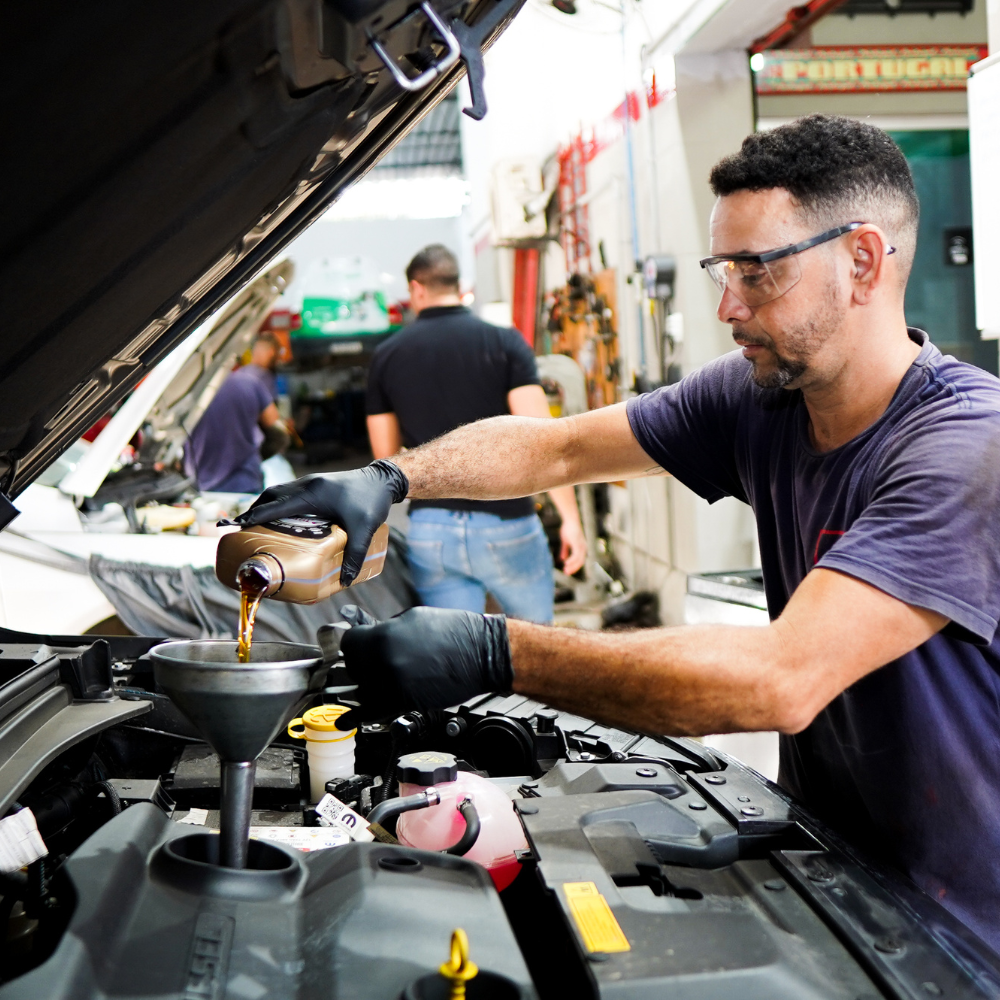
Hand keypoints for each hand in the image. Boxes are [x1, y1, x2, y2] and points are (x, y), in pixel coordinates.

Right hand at [232, 460, 407, 585]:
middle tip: (242, 529)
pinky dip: (278, 503)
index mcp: (312, 493)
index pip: (275, 505)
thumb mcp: (364, 529)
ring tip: (256, 525)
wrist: (383, 480)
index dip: (254, 516)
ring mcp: (310, 482)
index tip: (236, 526)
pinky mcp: (316, 484)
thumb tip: (345, 581)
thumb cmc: (372, 501)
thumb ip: (354, 555)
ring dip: (265, 506)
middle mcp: (306, 484)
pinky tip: (281, 518)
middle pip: (271, 496)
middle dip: (254, 511)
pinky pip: (289, 492)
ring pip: (278, 492)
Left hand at [339, 605, 512, 718]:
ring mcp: (393, 686)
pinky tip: (358, 712)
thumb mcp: (413, 618)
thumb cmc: (454, 632)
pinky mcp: (405, 704)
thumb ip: (385, 627)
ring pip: (364, 690)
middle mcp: (383, 664)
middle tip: (375, 659)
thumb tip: (365, 630)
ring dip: (368, 684)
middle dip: (362, 663)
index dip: (355, 643)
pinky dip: (368, 710)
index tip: (360, 644)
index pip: (348, 644)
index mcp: (382, 638)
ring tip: (384, 676)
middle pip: (354, 668)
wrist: (482, 654)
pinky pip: (376, 709)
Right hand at [559, 520, 586, 575]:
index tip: (567, 571)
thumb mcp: (566, 541)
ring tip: (565, 570)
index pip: (579, 561)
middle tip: (566, 573)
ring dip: (572, 566)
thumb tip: (563, 558)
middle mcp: (583, 548)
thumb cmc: (568, 529)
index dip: (574, 566)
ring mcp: (581, 546)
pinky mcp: (578, 543)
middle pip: (580, 562)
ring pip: (579, 560)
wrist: (570, 520)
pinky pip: (576, 555)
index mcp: (581, 548)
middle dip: (573, 568)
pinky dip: (571, 560)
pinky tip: (566, 563)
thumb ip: (565, 550)